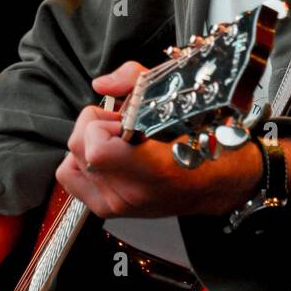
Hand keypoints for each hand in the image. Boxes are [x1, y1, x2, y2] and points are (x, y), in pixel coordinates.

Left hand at [56, 60, 263, 219]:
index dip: (102, 122)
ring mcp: (117, 205)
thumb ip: (134, 80)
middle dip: (95, 126)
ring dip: (89, 144)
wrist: (219, 183)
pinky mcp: (108, 210)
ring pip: (71, 161)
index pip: (96, 148)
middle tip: (123, 125)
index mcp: (152, 169)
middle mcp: (131, 192)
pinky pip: (71, 178)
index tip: (123, 118)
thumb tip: (103, 83)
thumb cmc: (207, 144)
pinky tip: (105, 155)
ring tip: (118, 141)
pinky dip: (81, 162)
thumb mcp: (179, 99)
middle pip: (77, 148)